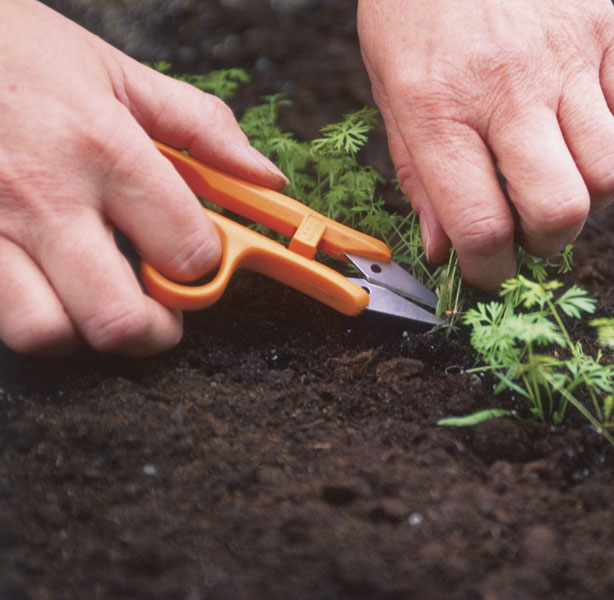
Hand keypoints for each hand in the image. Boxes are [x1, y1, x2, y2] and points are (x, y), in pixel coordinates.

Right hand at [0, 0, 286, 355]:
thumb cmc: (23, 54)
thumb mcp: (121, 75)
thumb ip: (203, 128)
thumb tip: (266, 177)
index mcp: (106, 150)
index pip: (186, 252)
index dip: (204, 268)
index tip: (195, 261)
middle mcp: (46, 195)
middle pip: (119, 319)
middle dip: (155, 330)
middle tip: (158, 312)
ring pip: (45, 332)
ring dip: (82, 329)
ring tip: (94, 299)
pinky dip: (30, 313)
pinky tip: (46, 282)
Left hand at [357, 0, 613, 288]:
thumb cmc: (414, 6)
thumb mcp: (389, 88)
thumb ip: (417, 174)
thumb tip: (442, 249)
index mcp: (439, 107)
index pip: (480, 223)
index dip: (488, 269)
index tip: (487, 271)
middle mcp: (506, 90)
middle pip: (560, 209)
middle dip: (546, 244)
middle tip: (529, 232)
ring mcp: (564, 60)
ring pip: (612, 172)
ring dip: (588, 200)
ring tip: (558, 181)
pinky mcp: (604, 35)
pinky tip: (581, 133)